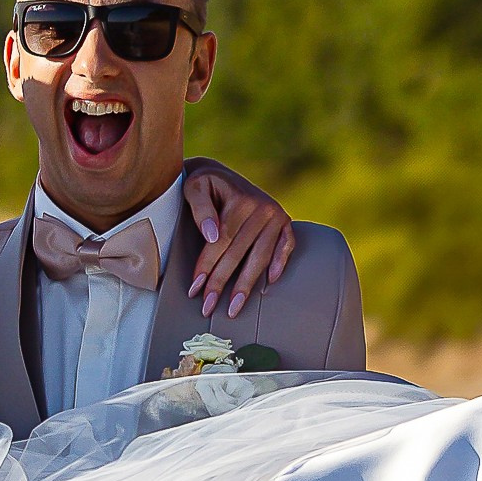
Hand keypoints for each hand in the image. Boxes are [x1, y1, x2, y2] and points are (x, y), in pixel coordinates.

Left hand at [185, 166, 296, 318]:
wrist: (220, 172)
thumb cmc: (204, 183)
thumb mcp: (194, 187)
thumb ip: (200, 208)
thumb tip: (212, 235)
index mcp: (241, 201)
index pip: (221, 243)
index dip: (207, 267)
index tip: (195, 290)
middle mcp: (263, 209)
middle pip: (239, 254)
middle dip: (222, 283)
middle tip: (208, 307)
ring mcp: (277, 216)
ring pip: (260, 257)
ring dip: (247, 285)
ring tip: (234, 308)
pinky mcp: (285, 221)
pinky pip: (286, 245)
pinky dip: (280, 263)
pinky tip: (269, 283)